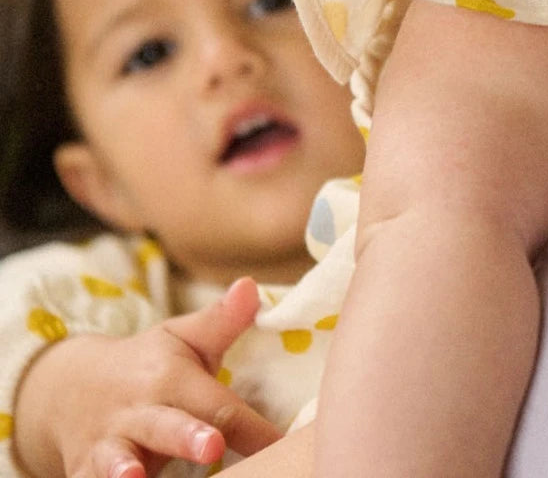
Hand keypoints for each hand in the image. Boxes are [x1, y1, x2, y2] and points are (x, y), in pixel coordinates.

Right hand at [13, 276, 281, 477]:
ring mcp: (109, 444)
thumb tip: (251, 285)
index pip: (218, 404)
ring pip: (117, 459)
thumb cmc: (148, 364)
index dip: (252, 427)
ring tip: (134, 477)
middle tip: (212, 446)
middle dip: (189, 437)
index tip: (282, 442)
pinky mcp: (84, 470)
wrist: (68, 387)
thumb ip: (221, 321)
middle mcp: (139, 412)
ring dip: (124, 469)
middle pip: (167, 426)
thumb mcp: (181, 338)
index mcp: (170, 378)